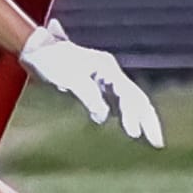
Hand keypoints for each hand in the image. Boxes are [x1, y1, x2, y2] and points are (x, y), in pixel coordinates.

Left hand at [19, 19, 163, 145]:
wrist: (35, 50)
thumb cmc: (50, 61)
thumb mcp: (69, 79)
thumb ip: (88, 96)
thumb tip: (104, 116)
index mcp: (107, 67)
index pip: (129, 94)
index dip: (134, 115)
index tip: (134, 134)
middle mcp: (110, 71)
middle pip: (136, 97)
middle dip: (146, 120)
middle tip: (156, 143)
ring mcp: (105, 77)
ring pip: (129, 100)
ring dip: (138, 118)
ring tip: (147, 138)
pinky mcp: (96, 83)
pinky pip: (117, 100)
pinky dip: (124, 114)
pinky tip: (128, 127)